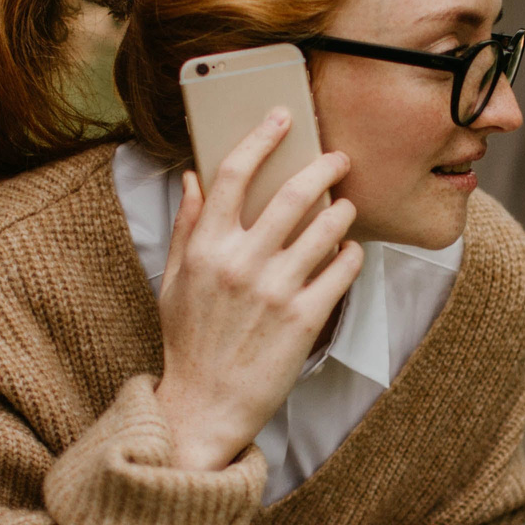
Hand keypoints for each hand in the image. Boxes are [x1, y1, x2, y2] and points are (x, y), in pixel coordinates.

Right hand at [153, 109, 360, 471]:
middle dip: (323, 167)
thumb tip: (193, 179)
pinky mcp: (305, 320)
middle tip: (337, 158)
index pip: (232, 175)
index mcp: (205, 249)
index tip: (280, 119)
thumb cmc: (188, 342)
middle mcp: (240, 264)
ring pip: (327, 228)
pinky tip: (348, 252)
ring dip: (343, 210)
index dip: (260, 138)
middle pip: (292, 193)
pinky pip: (343, 270)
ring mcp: (275, 291)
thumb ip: (186, 227)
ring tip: (346, 207)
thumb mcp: (173, 281)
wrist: (206, 405)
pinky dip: (352, 254)